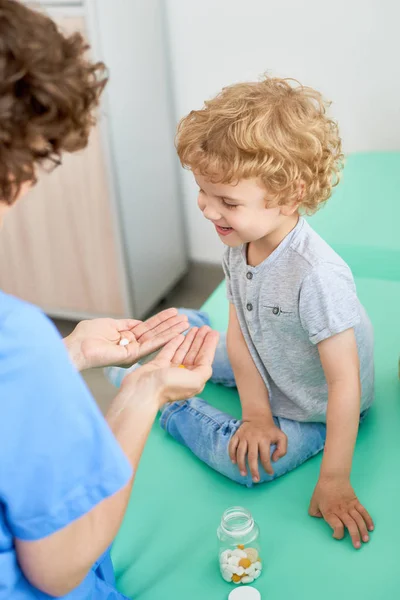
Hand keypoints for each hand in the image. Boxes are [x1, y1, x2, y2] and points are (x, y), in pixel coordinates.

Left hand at [64, 308, 188, 370]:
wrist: (76, 348)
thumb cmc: (85, 337)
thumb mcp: (108, 324)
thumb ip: (124, 324)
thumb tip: (137, 322)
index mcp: (125, 338)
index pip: (147, 328)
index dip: (161, 321)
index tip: (174, 313)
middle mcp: (131, 346)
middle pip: (155, 333)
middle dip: (170, 325)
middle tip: (186, 319)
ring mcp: (133, 352)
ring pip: (156, 339)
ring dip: (172, 331)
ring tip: (186, 323)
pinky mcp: (132, 356)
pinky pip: (151, 345)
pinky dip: (165, 337)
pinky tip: (176, 332)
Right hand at [122, 325, 218, 407]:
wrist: (143, 390)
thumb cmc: (169, 386)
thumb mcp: (195, 380)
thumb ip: (204, 370)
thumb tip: (207, 363)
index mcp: (194, 380)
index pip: (205, 359)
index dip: (209, 345)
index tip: (213, 331)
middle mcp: (183, 375)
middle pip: (194, 354)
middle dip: (200, 340)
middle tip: (205, 327)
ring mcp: (170, 370)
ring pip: (183, 351)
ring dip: (189, 340)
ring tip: (194, 328)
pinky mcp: (158, 365)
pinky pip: (169, 351)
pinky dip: (175, 343)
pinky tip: (180, 335)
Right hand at [229, 418, 287, 481]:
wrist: (258, 417)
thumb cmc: (270, 430)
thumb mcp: (281, 437)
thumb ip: (282, 449)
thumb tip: (274, 459)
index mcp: (264, 439)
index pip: (265, 457)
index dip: (267, 467)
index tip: (269, 473)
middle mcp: (253, 438)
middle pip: (252, 457)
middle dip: (253, 470)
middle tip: (255, 479)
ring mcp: (244, 436)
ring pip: (240, 452)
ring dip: (241, 464)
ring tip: (243, 474)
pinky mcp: (237, 435)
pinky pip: (232, 445)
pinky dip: (231, 454)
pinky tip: (234, 462)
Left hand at [309, 476, 373, 548]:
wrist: (333, 476)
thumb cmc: (322, 489)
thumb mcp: (313, 501)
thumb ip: (314, 512)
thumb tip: (319, 519)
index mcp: (329, 511)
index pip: (337, 526)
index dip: (337, 534)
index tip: (336, 536)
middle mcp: (341, 510)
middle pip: (350, 525)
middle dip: (354, 537)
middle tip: (357, 546)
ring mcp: (350, 506)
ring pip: (358, 520)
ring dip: (363, 530)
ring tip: (365, 540)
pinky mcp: (356, 502)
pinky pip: (363, 512)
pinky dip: (368, 520)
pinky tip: (371, 528)